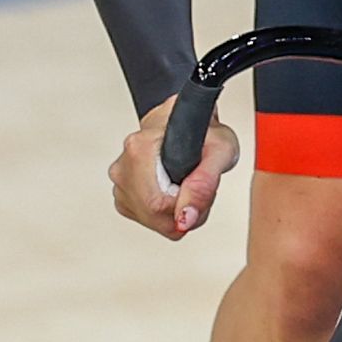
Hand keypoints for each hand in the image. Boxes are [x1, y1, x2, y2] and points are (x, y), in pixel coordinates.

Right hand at [111, 101, 236, 240]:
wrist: (188, 122)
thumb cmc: (203, 132)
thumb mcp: (221, 151)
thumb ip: (205, 184)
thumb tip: (185, 218)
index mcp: (139, 149)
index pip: (156, 205)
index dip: (185, 207)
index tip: (200, 194)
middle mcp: (123, 165)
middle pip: (151, 216)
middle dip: (182, 211)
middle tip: (197, 188)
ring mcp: (120, 181)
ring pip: (149, 219)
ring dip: (174, 211)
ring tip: (186, 184)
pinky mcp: (121, 194)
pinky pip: (146, 218)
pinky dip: (164, 211)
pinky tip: (173, 190)